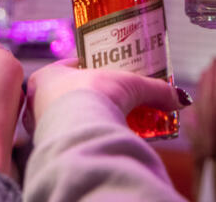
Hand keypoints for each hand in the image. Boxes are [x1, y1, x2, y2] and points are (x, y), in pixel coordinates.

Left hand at [22, 58, 186, 133]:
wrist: (81, 134)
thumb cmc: (91, 98)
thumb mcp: (129, 85)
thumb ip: (155, 90)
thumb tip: (177, 98)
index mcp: (45, 76)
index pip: (68, 66)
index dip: (89, 67)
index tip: (106, 70)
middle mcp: (37, 101)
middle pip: (67, 94)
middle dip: (90, 97)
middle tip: (112, 99)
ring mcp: (41, 127)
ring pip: (66, 118)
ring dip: (86, 118)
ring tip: (110, 120)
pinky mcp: (51, 149)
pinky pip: (71, 139)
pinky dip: (85, 137)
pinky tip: (102, 138)